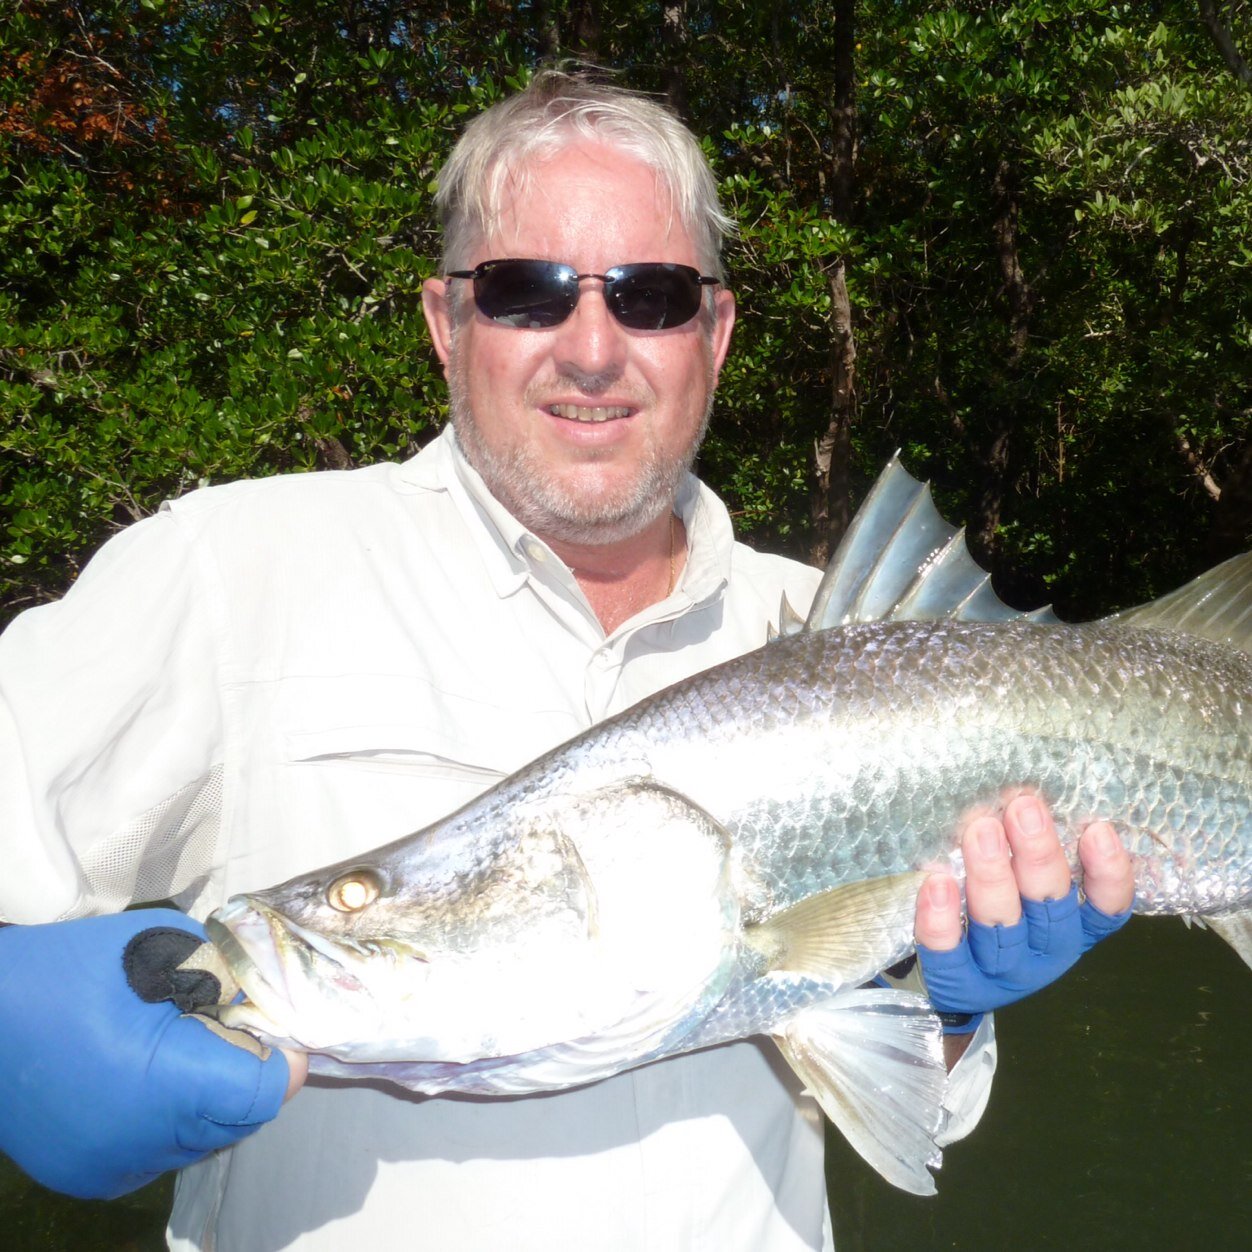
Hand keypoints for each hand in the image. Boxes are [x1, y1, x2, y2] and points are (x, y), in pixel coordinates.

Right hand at [0, 909, 300, 1199]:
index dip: (280, 1055)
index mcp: (166, 1088)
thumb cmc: (71, 970)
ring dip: (211, 1099)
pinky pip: (160, 1151)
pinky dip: (170, 1118)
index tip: (271, 1021)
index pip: (263, 1093)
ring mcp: (114, 1169)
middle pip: (239, 1120)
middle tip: (226, 1025)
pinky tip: (143, 1076)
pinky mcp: (88, 1177)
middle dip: (248, 1073)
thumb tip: (266, 1009)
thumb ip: (227, 980)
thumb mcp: (165, 949)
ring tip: (180, 1048)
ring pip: (203, 1139)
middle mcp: (144, 1145)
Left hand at [914, 794, 1134, 1020]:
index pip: (1106, 906)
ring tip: (980, 830)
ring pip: (1002, 925)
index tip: (1097, 829)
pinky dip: (942, 918)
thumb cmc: (996, 904)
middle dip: (1037, 854)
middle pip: (1049, 904)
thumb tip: (1022, 789)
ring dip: (992, 875)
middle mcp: (1046, 949)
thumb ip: (1031, 846)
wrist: (950, 980)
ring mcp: (1003, 970)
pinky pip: (949, 953)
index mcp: (1073, 925)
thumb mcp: (1024, 878)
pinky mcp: (958, 982)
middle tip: (1022, 808)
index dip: (1108, 872)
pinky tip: (936, 882)